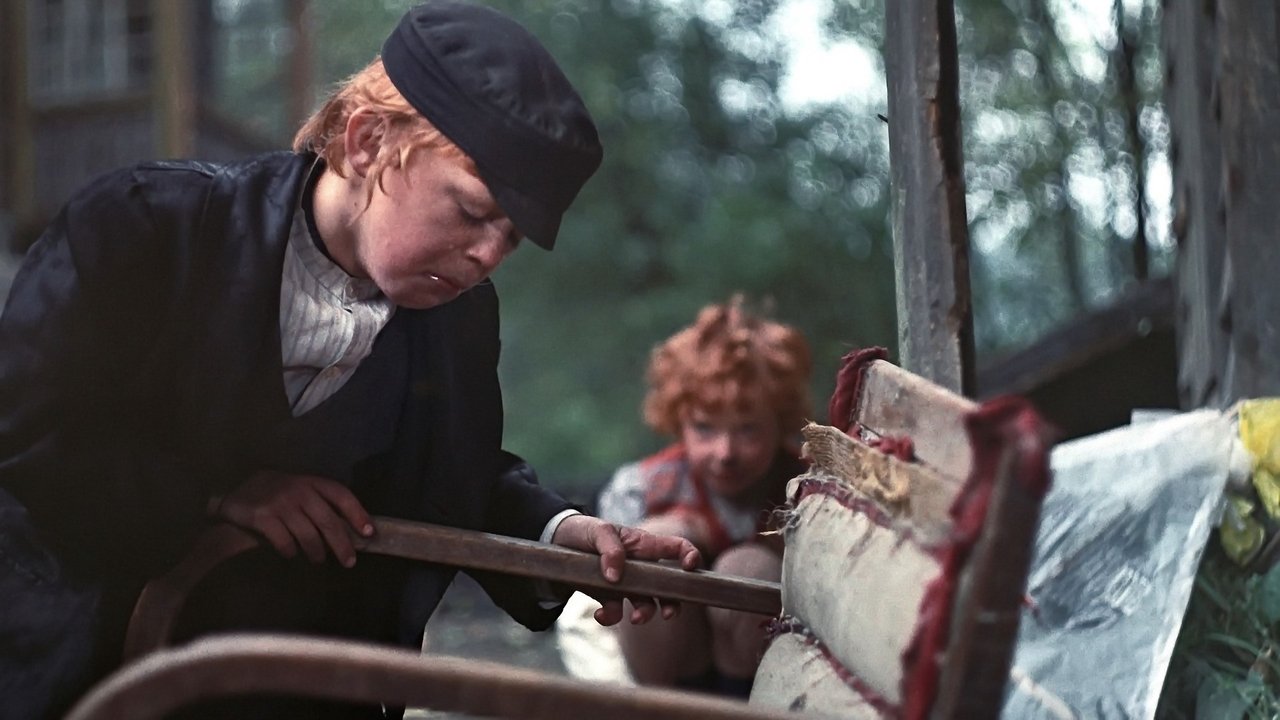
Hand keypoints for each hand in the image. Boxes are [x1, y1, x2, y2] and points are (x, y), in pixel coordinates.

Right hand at [213, 471, 373, 566]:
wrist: (237, 493)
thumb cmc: (278, 494)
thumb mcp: (300, 490)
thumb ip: (320, 504)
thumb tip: (350, 531)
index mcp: (312, 482)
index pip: (341, 496)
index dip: (358, 514)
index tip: (369, 533)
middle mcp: (298, 490)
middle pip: (328, 521)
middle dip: (342, 544)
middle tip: (349, 562)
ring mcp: (280, 503)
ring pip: (308, 535)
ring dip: (316, 552)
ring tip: (318, 560)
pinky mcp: (262, 517)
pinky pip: (285, 542)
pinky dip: (291, 552)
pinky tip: (291, 554)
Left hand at [551, 514, 700, 626]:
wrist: (556, 543)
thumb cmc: (583, 530)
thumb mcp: (596, 531)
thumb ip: (610, 549)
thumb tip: (616, 577)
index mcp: (644, 545)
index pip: (677, 548)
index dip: (691, 556)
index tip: (690, 569)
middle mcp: (640, 566)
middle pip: (668, 586)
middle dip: (673, 603)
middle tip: (669, 613)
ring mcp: (626, 582)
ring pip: (646, 604)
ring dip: (645, 614)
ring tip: (633, 618)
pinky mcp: (608, 595)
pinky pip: (617, 612)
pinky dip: (611, 618)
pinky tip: (599, 614)